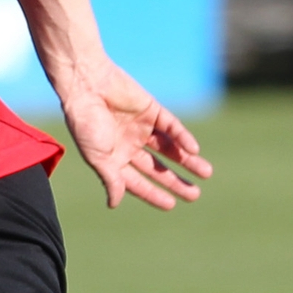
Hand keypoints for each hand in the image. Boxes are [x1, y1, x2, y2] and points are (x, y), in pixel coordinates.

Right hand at [58, 57, 211, 209]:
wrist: (87, 87)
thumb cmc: (86, 124)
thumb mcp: (98, 157)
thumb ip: (111, 180)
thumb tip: (114, 204)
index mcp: (113, 159)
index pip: (137, 181)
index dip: (153, 194)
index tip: (172, 205)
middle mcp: (129, 145)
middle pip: (157, 168)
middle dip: (175, 181)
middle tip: (195, 195)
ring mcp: (142, 128)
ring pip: (169, 149)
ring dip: (187, 161)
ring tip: (207, 173)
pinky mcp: (153, 111)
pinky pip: (172, 127)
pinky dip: (183, 138)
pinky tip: (193, 150)